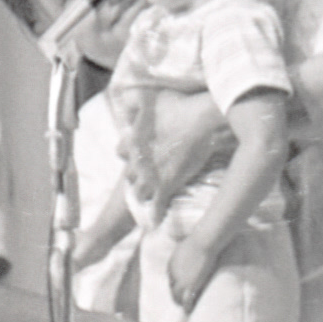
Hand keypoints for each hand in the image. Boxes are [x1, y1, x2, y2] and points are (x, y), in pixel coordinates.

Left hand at [131, 87, 233, 207]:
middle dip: (136, 176)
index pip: (120, 151)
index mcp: (132, 140)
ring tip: (147, 200)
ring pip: (138, 192)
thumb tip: (125, 98)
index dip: (128, 153)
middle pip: (129, 175)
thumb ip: (135, 100)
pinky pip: (156, 206)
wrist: (202, 121)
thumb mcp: (152, 98)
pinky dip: (154, 215)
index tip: (136, 154)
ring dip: (142, 195)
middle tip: (145, 178)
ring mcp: (152, 174)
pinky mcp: (167, 185)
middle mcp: (138, 159)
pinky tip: (154, 223)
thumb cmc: (180, 106)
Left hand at [164, 225, 220, 310]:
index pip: (171, 278)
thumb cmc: (199, 240)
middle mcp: (173, 274)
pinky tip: (188, 311)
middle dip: (175, 294)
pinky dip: (187, 306)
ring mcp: (181, 281)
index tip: (178, 287)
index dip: (175, 284)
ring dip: (179, 302)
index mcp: (172, 264)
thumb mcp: (187, 244)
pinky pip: (186, 300)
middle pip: (172, 288)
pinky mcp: (190, 286)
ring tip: (183, 308)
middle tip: (178, 301)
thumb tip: (188, 243)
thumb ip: (186, 249)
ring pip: (177, 296)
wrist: (203, 242)